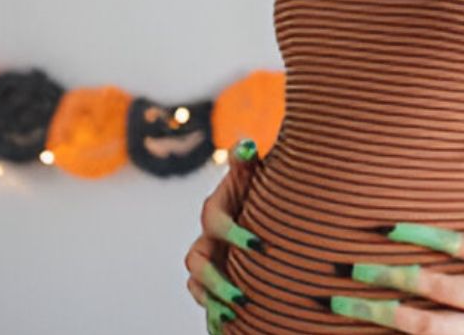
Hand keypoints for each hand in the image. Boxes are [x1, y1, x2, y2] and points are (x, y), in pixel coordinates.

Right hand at [183, 139, 264, 334]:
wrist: (266, 208)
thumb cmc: (263, 188)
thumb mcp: (256, 173)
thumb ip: (247, 161)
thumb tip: (246, 146)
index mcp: (217, 209)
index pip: (214, 221)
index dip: (232, 233)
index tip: (259, 246)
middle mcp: (207, 236)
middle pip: (198, 261)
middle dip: (217, 281)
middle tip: (244, 297)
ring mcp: (208, 259)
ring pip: (197, 282)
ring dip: (212, 300)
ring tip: (234, 315)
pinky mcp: (214, 279)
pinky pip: (204, 299)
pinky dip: (212, 313)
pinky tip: (227, 327)